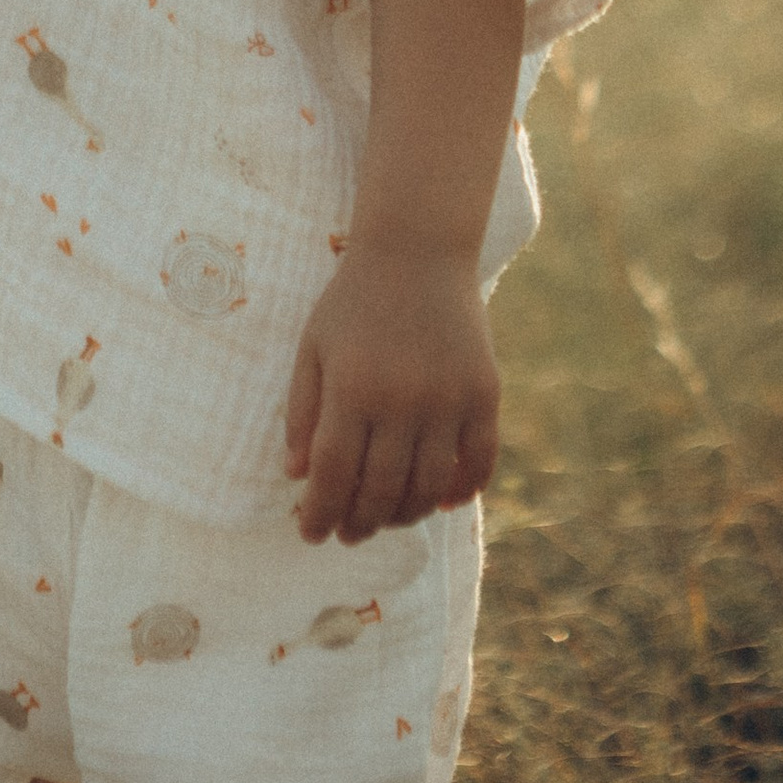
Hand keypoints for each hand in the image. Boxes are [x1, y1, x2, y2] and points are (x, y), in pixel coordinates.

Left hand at [282, 238, 499, 544]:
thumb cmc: (354, 299)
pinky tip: (442, 501)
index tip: (310, 534)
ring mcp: (449, 399)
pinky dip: (463, 491)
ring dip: (406, 515)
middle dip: (360, 523)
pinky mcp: (485, 393)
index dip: (320, 513)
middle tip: (349, 534)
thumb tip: (297, 477)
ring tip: (388, 518)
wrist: (418, 248)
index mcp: (354, 388)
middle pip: (382, 489)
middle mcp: (403, 400)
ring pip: (430, 487)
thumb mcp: (313, 345)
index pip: (334, 474)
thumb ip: (302, 411)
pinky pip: (480, 462)